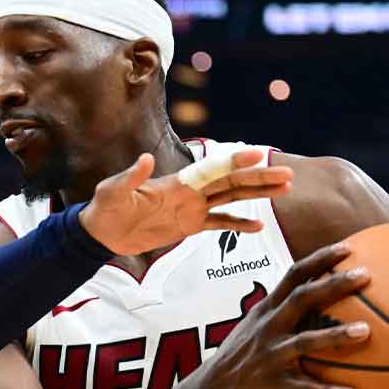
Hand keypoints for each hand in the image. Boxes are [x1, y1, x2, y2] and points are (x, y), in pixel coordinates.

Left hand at [81, 149, 292, 256]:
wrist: (101, 233)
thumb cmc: (105, 208)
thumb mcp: (113, 190)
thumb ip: (131, 176)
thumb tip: (144, 158)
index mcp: (177, 182)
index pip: (211, 169)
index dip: (234, 162)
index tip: (259, 155)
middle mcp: (190, 192)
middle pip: (231, 182)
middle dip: (258, 178)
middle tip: (288, 174)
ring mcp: (192, 208)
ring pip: (232, 198)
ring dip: (257, 194)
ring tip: (285, 189)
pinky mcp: (189, 226)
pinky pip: (218, 223)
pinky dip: (238, 224)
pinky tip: (260, 226)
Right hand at [190, 242, 371, 388]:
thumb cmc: (242, 358)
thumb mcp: (256, 327)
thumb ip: (283, 312)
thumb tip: (318, 299)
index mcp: (267, 311)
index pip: (293, 276)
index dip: (320, 259)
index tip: (348, 248)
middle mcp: (268, 327)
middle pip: (302, 298)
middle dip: (334, 284)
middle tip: (365, 275)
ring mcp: (271, 354)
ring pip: (305, 341)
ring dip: (335, 335)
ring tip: (365, 331)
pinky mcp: (273, 383)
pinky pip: (305, 387)